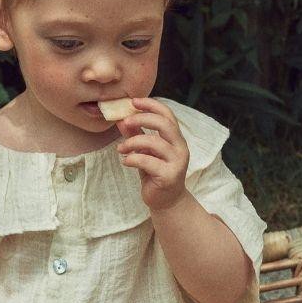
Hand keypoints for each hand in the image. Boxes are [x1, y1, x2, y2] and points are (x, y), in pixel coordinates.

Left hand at [115, 97, 189, 211]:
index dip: (151, 105)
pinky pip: (148, 161)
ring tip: (121, 148)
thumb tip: (120, 119)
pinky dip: (133, 159)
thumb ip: (136, 135)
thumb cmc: (155, 173)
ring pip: (155, 142)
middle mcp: (180, 147)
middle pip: (164, 124)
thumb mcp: (145, 151)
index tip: (133, 101)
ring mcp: (177, 162)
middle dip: (142, 119)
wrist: (166, 201)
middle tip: (124, 122)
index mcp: (176, 138)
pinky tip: (126, 161)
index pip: (167, 114)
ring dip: (133, 142)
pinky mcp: (169, 176)